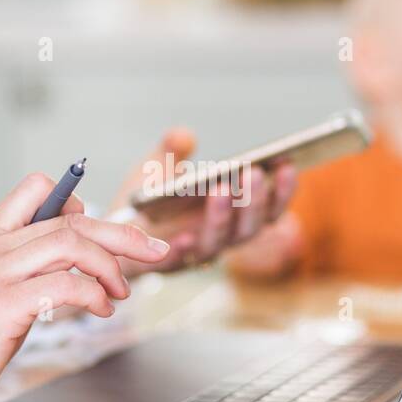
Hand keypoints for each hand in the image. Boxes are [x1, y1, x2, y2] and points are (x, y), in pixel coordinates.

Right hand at [0, 173, 169, 401]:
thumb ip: (27, 260)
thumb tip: (79, 246)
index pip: (37, 187)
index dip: (80, 203)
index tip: (105, 232)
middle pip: (71, 219)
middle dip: (122, 234)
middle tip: (154, 251)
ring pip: (72, 245)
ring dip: (111, 267)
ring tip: (120, 292)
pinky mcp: (2, 306)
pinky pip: (65, 285)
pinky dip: (94, 295)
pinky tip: (100, 310)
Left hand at [111, 128, 296, 273]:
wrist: (114, 231)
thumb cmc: (148, 200)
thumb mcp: (159, 165)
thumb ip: (172, 149)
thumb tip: (183, 135)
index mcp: (232, 215)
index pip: (268, 208)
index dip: (282, 189)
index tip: (287, 163)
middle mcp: (221, 237)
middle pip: (250, 227)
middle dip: (255, 200)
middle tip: (254, 173)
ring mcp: (196, 253)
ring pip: (219, 242)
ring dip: (223, 217)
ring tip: (220, 189)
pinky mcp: (166, 265)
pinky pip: (177, 262)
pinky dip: (183, 250)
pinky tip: (184, 236)